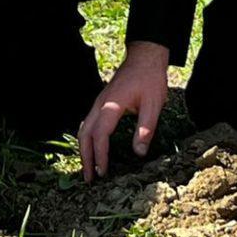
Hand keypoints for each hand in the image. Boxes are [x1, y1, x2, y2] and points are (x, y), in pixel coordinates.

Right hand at [79, 41, 169, 180]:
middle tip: (89, 179)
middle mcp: (100, 104)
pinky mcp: (100, 103)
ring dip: (84, 149)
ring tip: (88, 169)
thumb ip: (146, 129)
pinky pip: (88, 124)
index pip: (100, 134)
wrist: (144, 58)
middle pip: (84, 133)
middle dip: (85, 157)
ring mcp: (98, 103)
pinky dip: (87, 140)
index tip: (103, 172)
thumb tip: (139, 153)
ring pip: (83, 128)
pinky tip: (92, 150)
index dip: (100, 155)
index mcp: (112, 105)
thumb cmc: (150, 79)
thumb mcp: (153, 104)